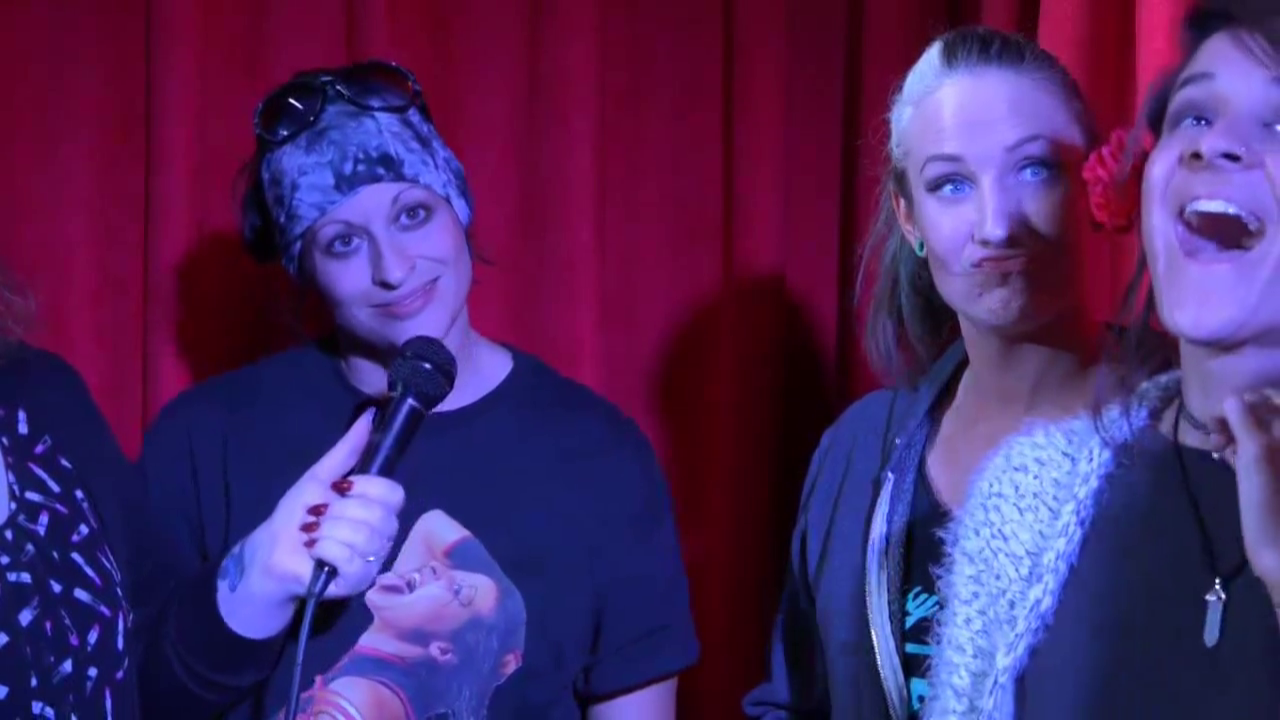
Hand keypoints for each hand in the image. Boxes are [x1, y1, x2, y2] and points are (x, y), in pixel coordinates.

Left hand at [232, 409, 405, 602]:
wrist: (271, 552)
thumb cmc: (296, 517)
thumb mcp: (320, 477)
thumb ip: (347, 450)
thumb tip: (370, 414)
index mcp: (379, 510)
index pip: (395, 493)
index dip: (367, 487)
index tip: (340, 488)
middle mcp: (383, 535)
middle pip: (380, 515)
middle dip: (338, 511)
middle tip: (318, 517)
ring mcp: (373, 561)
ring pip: (364, 536)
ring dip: (328, 530)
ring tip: (312, 534)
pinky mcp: (357, 582)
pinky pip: (351, 559)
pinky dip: (324, 548)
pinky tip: (313, 550)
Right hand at [1222, 390, 1279, 602]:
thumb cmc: (1271, 506)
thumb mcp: (1256, 457)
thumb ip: (1246, 422)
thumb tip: (1231, 397)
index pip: (1272, 399)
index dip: (1243, 402)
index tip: (1216, 417)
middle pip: (1267, 414)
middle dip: (1237, 418)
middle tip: (1213, 434)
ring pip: (1261, 433)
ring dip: (1236, 433)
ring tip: (1216, 446)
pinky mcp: (1274, 479)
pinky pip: (1259, 453)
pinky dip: (1241, 449)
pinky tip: (1224, 456)